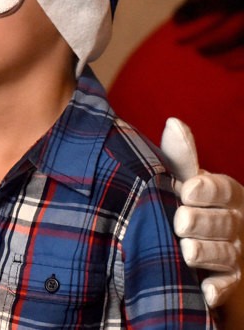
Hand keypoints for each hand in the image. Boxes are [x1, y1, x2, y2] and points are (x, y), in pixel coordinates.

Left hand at [161, 117, 243, 306]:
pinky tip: (207, 289)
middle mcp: (237, 224)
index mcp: (228, 195)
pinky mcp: (230, 282)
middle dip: (202, 222)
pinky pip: (228, 286)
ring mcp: (236, 254)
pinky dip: (219, 288)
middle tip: (181, 222)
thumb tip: (173, 122)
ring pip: (224, 253)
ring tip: (188, 250)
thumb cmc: (189, 206)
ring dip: (206, 252)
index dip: (208, 189)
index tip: (187, 188)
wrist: (195, 249)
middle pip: (224, 223)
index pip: (225, 189)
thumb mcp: (185, 181)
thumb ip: (181, 157)